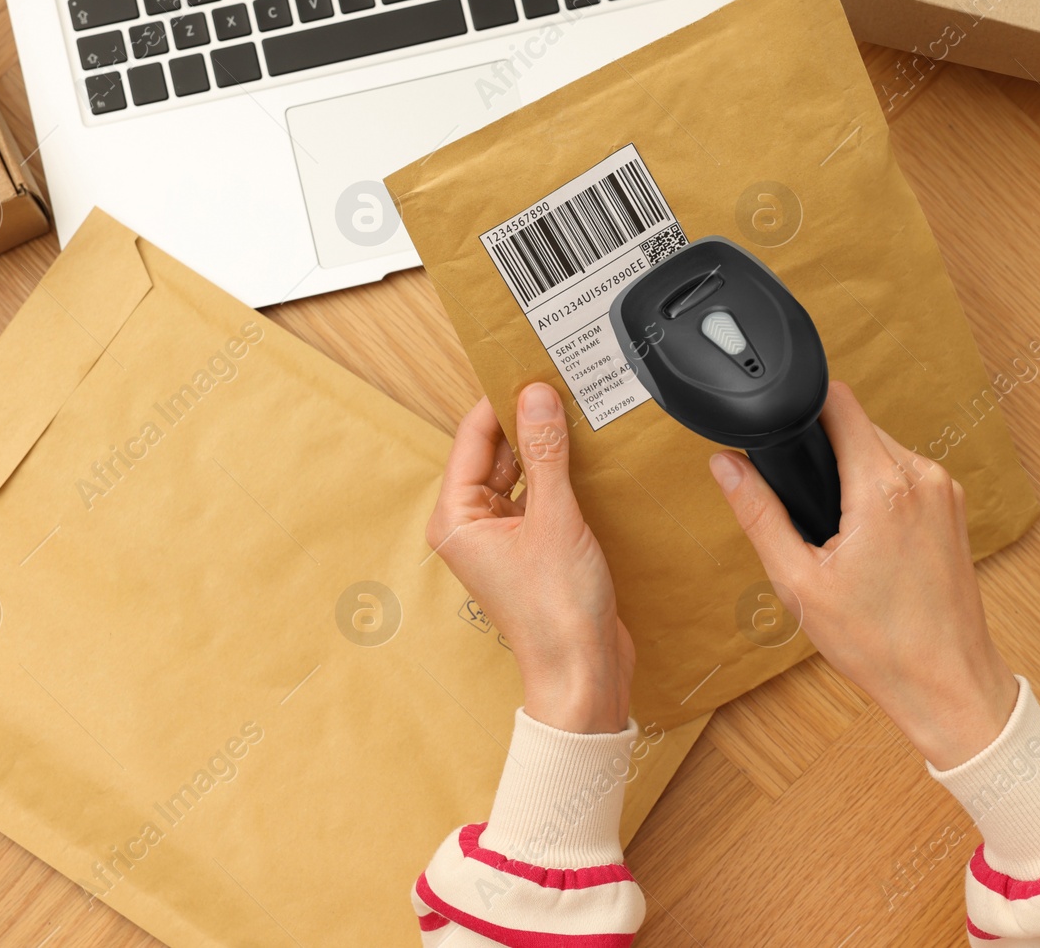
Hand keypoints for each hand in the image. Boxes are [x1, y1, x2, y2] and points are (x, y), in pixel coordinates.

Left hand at [427, 383, 633, 733]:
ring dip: (544, 448)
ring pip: (518, 473)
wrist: (583, 672)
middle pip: (494, 452)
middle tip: (559, 384)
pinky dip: (558, 476)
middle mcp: (471, 526)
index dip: (501, 400)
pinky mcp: (532, 548)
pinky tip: (584, 457)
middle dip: (526, 421)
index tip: (530, 367)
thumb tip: (536, 397)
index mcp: (456, 517)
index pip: (473, 437)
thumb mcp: (554, 518)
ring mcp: (501, 538)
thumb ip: (545, 453)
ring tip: (574, 414)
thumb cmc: (557, 613)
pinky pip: (538, 496)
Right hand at [709, 382, 1017, 768]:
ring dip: (853, 469)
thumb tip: (725, 467)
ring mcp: (944, 491)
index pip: (838, 401)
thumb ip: (758, 513)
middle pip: (858, 423)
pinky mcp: (954, 508)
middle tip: (808, 503)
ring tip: (837, 527)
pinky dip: (880, 489)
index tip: (782, 427)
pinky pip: (906, 474)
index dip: (802, 405)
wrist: (946, 682)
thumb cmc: (879, 643)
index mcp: (882, 487)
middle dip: (825, 450)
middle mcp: (922, 477)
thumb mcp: (798, 581)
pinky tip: (867, 536)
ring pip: (883, 447)